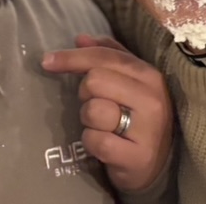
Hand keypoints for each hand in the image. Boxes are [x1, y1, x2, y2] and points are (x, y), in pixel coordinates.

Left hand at [42, 34, 173, 192]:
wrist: (158, 166)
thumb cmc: (137, 118)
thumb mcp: (128, 83)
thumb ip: (108, 56)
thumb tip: (80, 38)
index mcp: (149, 75)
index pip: (105, 56)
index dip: (72, 57)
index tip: (47, 61)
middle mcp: (152, 99)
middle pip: (94, 80)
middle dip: (85, 94)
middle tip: (96, 105)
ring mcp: (148, 129)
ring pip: (94, 110)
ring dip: (89, 120)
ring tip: (103, 126)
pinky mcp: (138, 157)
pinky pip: (97, 141)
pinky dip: (92, 143)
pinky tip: (103, 145)